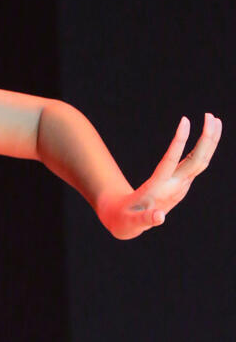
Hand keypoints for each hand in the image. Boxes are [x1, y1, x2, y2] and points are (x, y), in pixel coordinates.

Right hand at [98, 113, 221, 239]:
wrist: (131, 225)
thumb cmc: (128, 220)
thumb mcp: (134, 222)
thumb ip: (147, 220)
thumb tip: (160, 218)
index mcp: (159, 189)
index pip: (172, 161)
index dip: (179, 141)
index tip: (185, 121)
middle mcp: (175, 186)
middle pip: (197, 161)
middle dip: (206, 139)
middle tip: (210, 116)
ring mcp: (181, 186)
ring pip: (201, 161)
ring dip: (209, 141)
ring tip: (213, 119)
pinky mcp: (181, 185)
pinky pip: (197, 163)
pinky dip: (204, 148)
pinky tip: (207, 136)